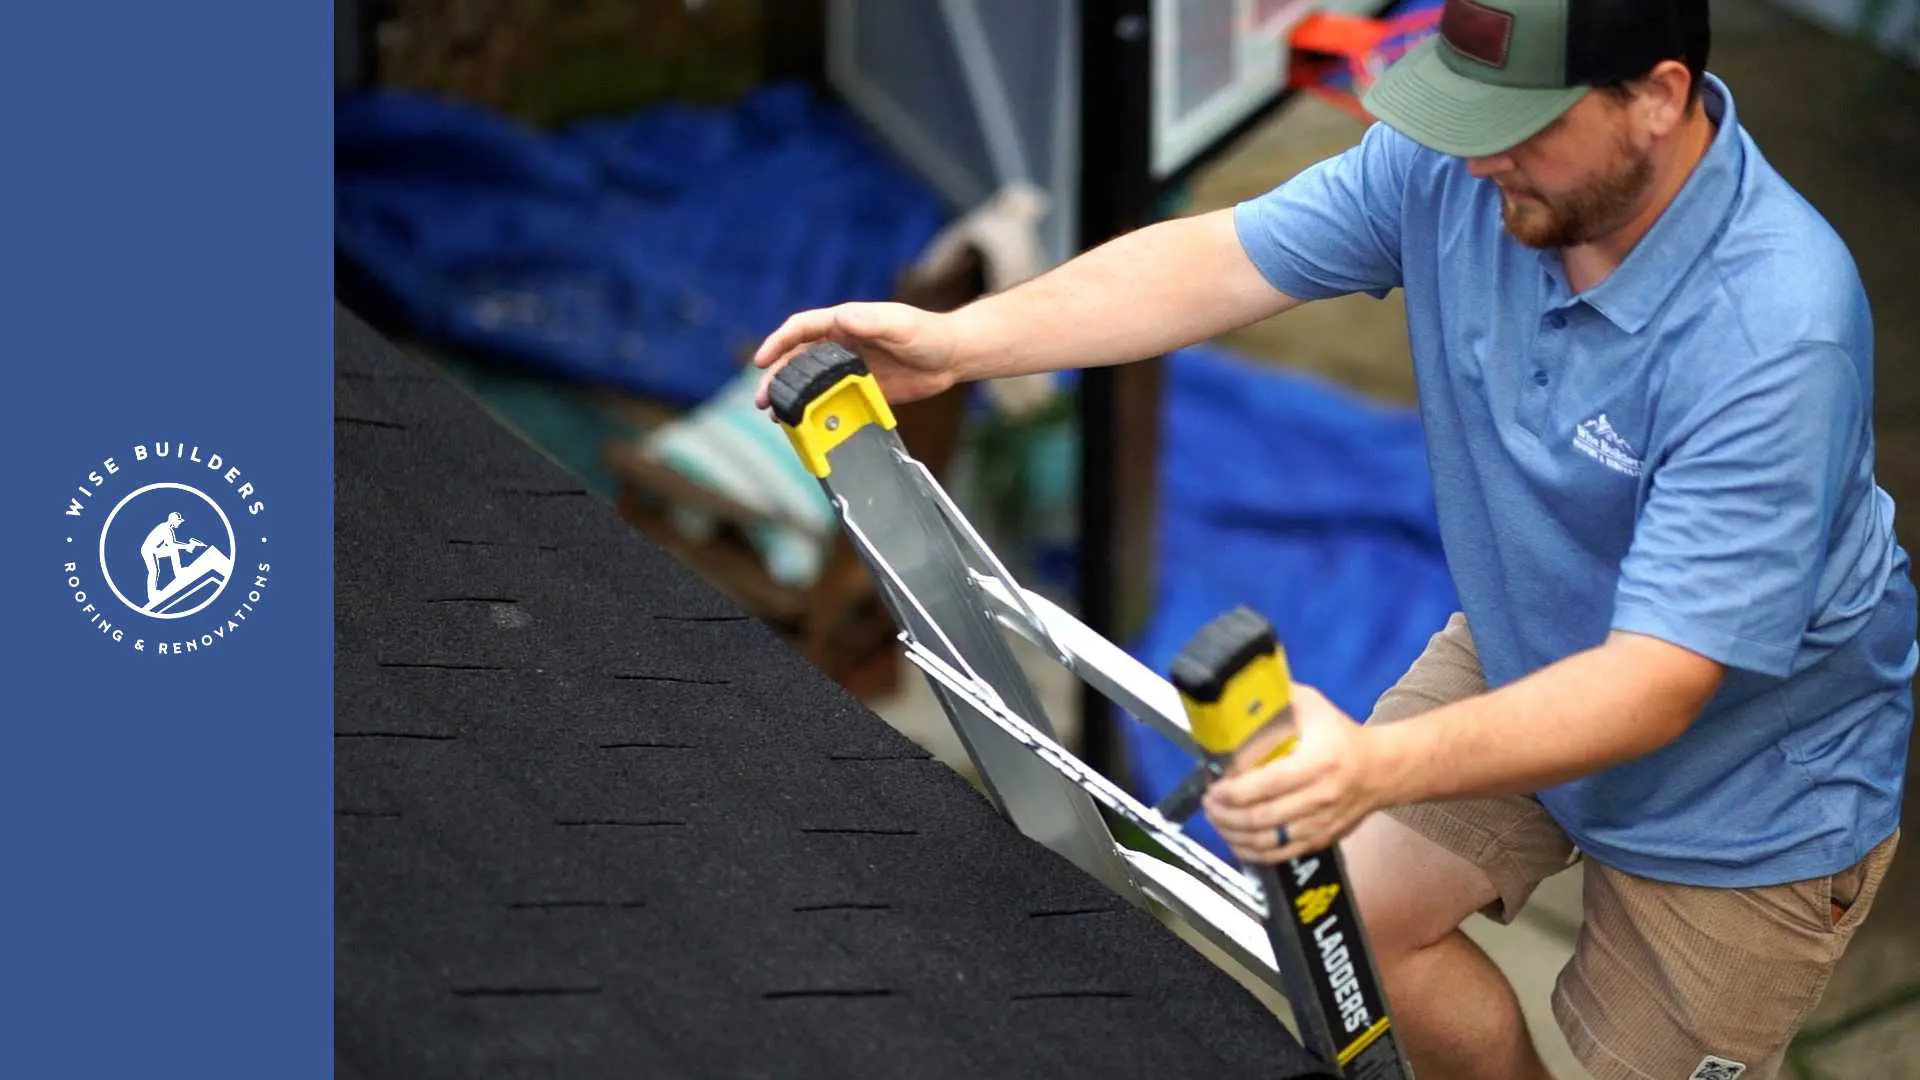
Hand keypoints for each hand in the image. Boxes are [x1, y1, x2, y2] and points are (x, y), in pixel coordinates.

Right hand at [751, 302, 961, 410]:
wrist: (952, 356)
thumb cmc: (927, 332)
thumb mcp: (899, 324)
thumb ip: (870, 321)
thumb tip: (841, 318)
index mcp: (845, 323)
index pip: (801, 329)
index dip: (778, 342)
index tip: (761, 360)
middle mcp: (842, 344)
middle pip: (798, 358)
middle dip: (777, 376)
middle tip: (763, 398)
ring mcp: (850, 368)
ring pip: (810, 382)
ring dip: (791, 396)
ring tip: (775, 414)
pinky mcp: (861, 389)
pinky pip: (832, 400)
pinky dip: (816, 412)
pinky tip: (807, 426)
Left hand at [1202, 684, 1389, 864]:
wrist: (1381, 769)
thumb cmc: (1340, 735)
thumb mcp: (1312, 705)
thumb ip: (1278, 697)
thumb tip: (1238, 691)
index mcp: (1317, 762)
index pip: (1267, 784)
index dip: (1233, 791)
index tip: (1213, 787)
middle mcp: (1320, 797)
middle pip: (1262, 817)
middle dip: (1225, 814)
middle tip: (1208, 803)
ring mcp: (1321, 823)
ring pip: (1268, 841)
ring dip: (1233, 834)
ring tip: (1216, 819)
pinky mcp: (1321, 840)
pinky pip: (1280, 854)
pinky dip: (1253, 852)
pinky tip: (1235, 841)